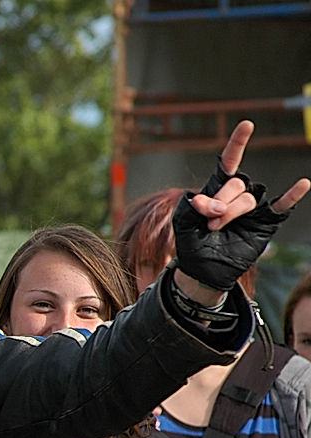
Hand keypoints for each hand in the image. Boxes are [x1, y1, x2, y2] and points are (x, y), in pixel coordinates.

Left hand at [172, 120, 308, 292]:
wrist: (203, 267)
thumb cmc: (192, 240)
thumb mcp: (184, 219)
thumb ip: (195, 204)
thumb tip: (209, 200)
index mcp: (217, 187)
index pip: (229, 160)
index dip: (238, 143)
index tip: (247, 124)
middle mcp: (237, 193)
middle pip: (235, 184)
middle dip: (218, 201)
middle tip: (208, 219)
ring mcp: (253, 206)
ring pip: (247, 198)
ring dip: (229, 212)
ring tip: (215, 226)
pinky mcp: (264, 221)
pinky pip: (281, 205)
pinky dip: (293, 195)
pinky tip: (303, 184)